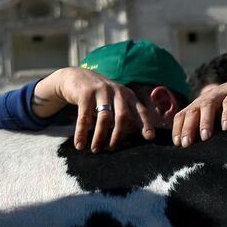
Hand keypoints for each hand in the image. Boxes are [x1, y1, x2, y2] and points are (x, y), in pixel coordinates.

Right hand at [36, 67, 155, 151]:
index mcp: (128, 95)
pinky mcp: (85, 94)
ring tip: (95, 150)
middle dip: (119, 135)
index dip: (146, 124)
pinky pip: (84, 117)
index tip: (150, 137)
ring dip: (100, 136)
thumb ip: (123, 114)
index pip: (141, 110)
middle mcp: (117, 92)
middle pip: (123, 116)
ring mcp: (101, 91)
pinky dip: (81, 133)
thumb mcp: (115, 100)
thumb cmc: (99, 95)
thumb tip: (130, 139)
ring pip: (104, 118)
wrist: (76, 76)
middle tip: (112, 149)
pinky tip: (79, 145)